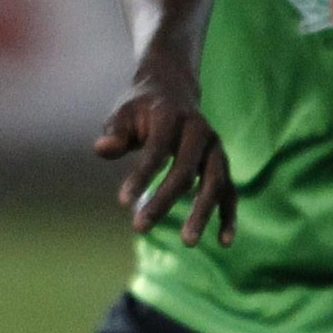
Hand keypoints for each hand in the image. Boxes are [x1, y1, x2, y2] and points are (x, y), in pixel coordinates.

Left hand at [95, 62, 236, 245]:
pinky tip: (224, 241)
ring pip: (214, 183)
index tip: (121, 202)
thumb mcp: (123, 113)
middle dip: (163, 201)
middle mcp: (200, 131)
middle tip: (139, 228)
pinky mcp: (222, 164)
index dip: (141, 175)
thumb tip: (102, 149)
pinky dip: (228, 215)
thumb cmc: (141, 108)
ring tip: (188, 242)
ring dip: (202, 213)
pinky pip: (230, 192)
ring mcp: (215, 148)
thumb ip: (115, 133)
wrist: (173, 90)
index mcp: (172, 116)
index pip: (157, 149)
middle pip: (185, 171)